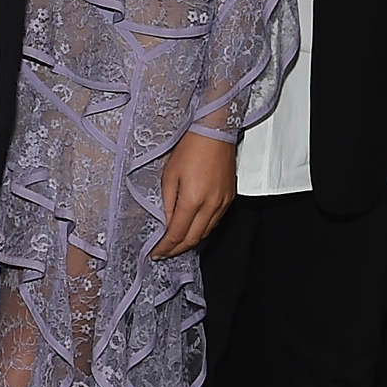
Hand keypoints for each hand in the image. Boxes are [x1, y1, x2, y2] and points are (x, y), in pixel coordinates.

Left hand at [151, 131, 236, 257]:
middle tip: (164, 253)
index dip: (166, 247)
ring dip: (191, 241)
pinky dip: (203, 229)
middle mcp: (211, 206)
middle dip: (177, 249)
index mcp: (193, 200)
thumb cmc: (189, 149)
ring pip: (206, 232)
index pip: (178, 233)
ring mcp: (223, 203)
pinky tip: (193, 228)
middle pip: (194, 238)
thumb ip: (167, 202)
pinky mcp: (230, 198)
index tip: (156, 253)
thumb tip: (166, 222)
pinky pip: (215, 221)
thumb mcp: (169, 175)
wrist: (214, 133)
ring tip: (176, 244)